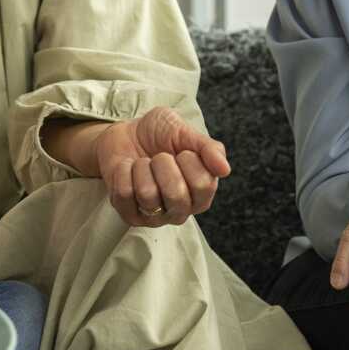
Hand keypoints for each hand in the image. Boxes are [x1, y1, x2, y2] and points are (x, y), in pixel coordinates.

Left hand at [90, 106, 230, 227]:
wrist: (125, 133)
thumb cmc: (158, 135)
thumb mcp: (185, 132)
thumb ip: (208, 148)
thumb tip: (225, 169)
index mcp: (202, 193)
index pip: (202, 184)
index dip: (188, 160)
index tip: (181, 152)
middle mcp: (181, 210)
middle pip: (176, 195)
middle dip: (163, 164)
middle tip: (159, 156)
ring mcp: (155, 217)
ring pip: (147, 194)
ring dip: (141, 167)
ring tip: (143, 163)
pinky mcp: (130, 216)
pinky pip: (124, 194)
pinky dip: (123, 171)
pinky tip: (128, 169)